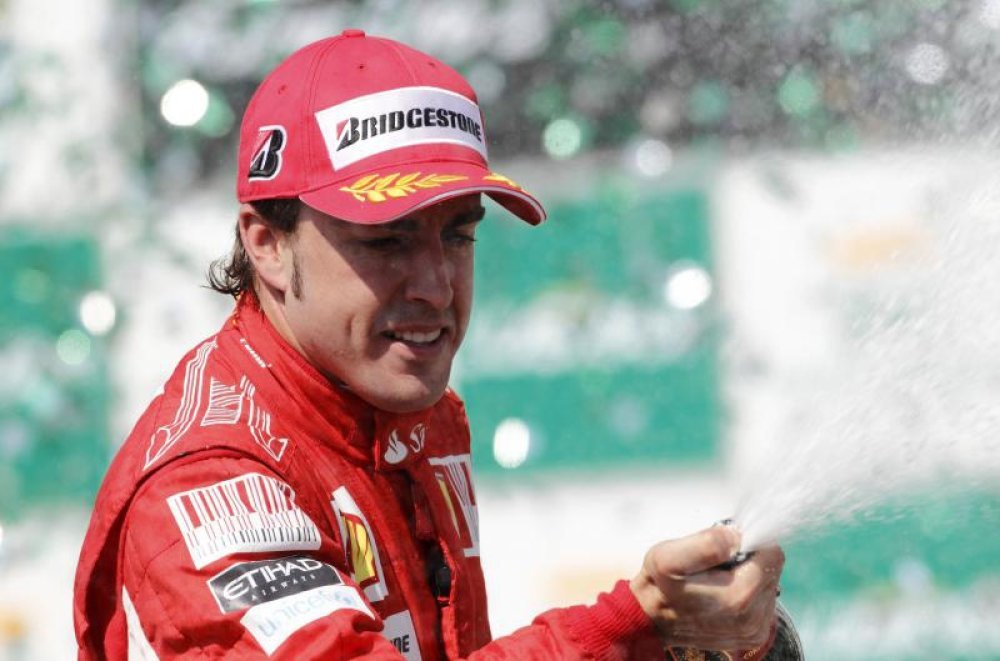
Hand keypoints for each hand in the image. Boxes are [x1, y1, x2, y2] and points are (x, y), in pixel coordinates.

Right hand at [629, 526, 783, 650]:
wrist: (651, 620)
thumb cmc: (659, 585)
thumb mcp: (668, 557)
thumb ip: (705, 544)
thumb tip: (737, 536)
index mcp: (738, 597)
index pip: (771, 553)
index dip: (749, 540)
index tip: (725, 544)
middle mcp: (753, 619)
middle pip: (772, 568)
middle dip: (748, 557)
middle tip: (716, 563)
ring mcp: (754, 631)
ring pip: (769, 584)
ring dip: (748, 574)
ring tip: (717, 578)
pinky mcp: (754, 636)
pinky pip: (764, 601)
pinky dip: (747, 591)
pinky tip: (722, 593)